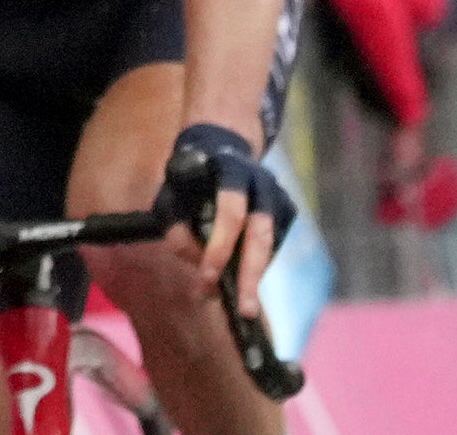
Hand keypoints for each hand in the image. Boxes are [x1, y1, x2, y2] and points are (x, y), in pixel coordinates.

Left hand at [163, 123, 288, 321]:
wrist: (219, 145)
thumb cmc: (188, 176)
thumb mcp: (170, 193)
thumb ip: (177, 228)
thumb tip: (198, 267)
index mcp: (230, 170)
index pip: (230, 213)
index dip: (220, 248)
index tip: (207, 278)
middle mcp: (261, 182)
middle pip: (260, 235)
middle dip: (250, 275)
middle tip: (246, 311)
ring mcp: (277, 196)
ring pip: (269, 245)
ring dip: (254, 275)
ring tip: (242, 304)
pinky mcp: (286, 210)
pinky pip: (272, 245)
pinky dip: (257, 264)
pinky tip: (242, 276)